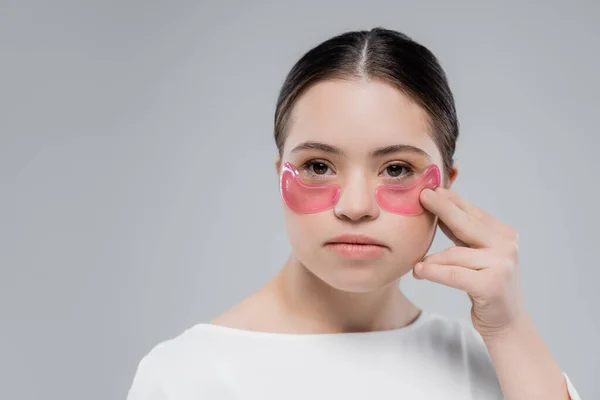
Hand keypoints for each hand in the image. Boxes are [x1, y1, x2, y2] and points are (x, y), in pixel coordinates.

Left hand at [413, 187, 527, 338]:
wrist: (506, 323)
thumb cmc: (486, 284)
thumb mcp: (476, 254)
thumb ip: (463, 233)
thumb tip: (438, 204)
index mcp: (503, 234)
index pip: (472, 212)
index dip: (450, 200)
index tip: (430, 189)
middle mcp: (506, 245)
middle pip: (466, 224)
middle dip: (442, 208)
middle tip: (422, 196)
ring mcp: (501, 264)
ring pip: (455, 253)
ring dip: (431, 258)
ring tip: (416, 264)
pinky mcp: (492, 285)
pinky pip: (454, 274)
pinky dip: (434, 272)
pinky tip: (419, 272)